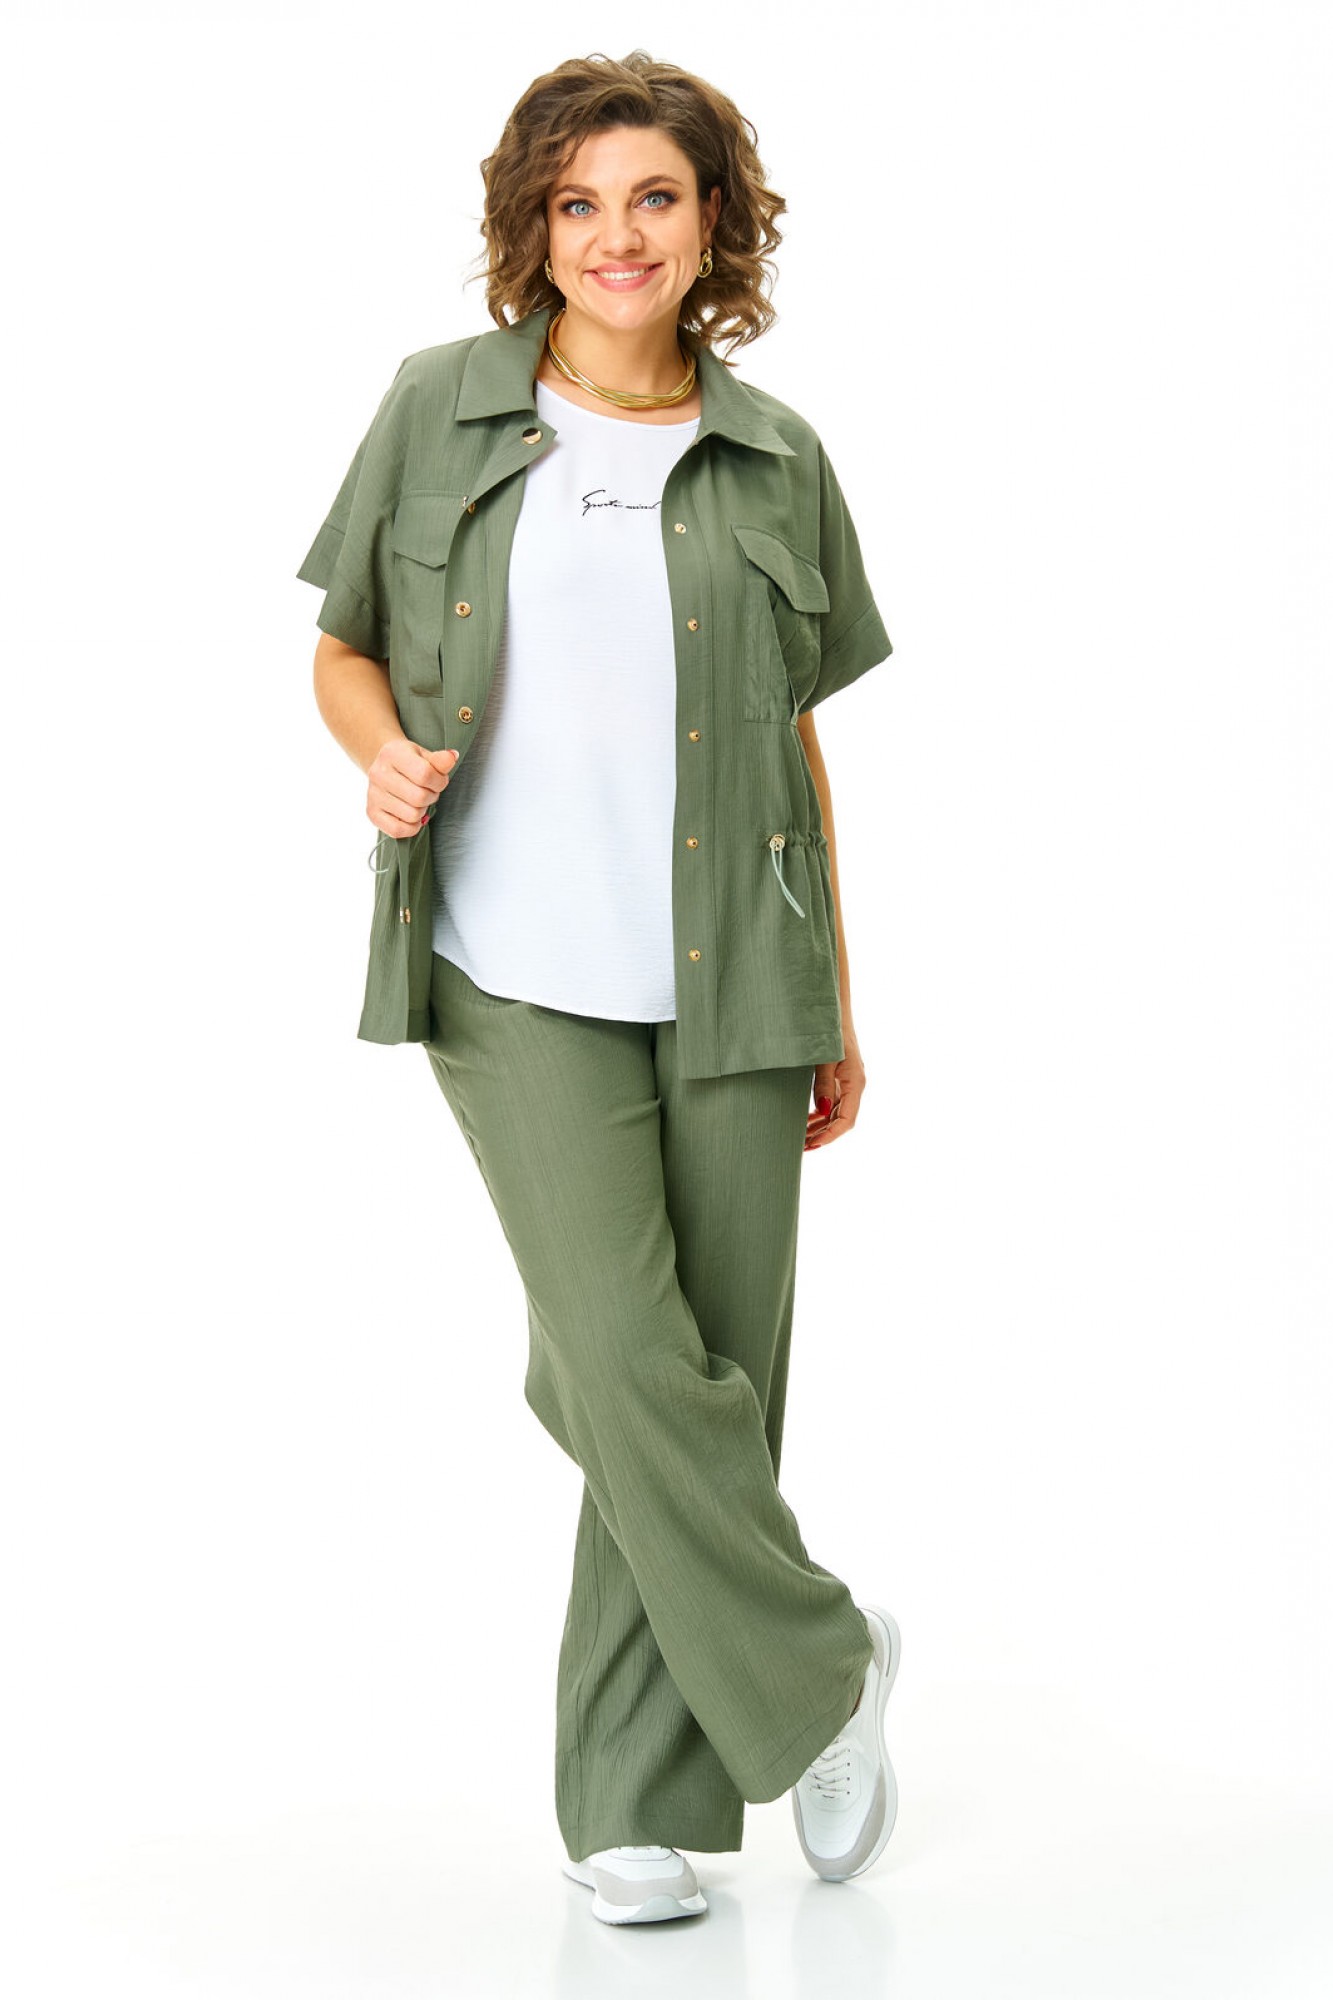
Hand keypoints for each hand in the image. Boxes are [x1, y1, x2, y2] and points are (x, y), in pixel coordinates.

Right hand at [367, 739, 458, 839]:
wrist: (386, 766)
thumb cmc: (410, 762)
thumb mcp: (425, 756)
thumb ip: (440, 760)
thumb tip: (451, 757)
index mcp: (392, 753)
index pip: (425, 774)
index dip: (440, 782)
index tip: (439, 781)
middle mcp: (378, 773)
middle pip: (419, 798)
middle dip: (432, 797)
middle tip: (428, 791)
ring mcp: (372, 794)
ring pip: (412, 816)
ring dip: (422, 812)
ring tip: (418, 801)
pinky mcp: (372, 813)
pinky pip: (398, 830)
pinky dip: (411, 827)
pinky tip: (412, 817)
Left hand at [805, 1026, 864, 1150]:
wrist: (833, 1012)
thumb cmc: (829, 1033)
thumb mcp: (824, 1059)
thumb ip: (823, 1085)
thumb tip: (822, 1111)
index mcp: (855, 1083)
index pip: (846, 1119)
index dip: (830, 1135)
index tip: (813, 1144)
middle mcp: (854, 1086)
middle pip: (841, 1120)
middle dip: (823, 1135)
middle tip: (801, 1147)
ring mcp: (848, 1083)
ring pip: (836, 1113)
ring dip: (820, 1127)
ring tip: (800, 1137)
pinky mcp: (841, 1079)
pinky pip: (833, 1103)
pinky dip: (820, 1114)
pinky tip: (806, 1119)